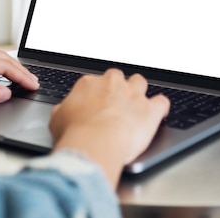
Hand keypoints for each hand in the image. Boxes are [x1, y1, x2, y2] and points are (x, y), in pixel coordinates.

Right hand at [49, 69, 169, 187]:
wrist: (95, 142)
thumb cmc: (75, 133)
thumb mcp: (57, 120)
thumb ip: (64, 110)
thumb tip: (63, 110)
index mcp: (89, 84)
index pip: (95, 82)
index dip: (96, 94)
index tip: (96, 105)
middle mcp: (112, 84)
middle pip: (118, 77)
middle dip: (117, 88)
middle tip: (114, 104)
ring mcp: (133, 95)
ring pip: (140, 82)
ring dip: (139, 92)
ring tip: (136, 105)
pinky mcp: (150, 109)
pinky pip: (162, 101)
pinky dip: (161, 107)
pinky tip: (158, 113)